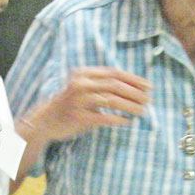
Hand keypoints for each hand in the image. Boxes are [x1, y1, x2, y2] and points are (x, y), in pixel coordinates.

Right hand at [20, 67, 150, 144]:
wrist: (45, 120)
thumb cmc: (70, 104)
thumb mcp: (84, 88)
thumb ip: (102, 85)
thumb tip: (134, 88)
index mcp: (84, 74)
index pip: (114, 73)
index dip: (133, 79)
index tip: (148, 86)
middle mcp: (80, 84)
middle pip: (114, 85)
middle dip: (134, 92)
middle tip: (148, 100)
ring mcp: (78, 101)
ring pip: (111, 101)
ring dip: (130, 106)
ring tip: (142, 111)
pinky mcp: (77, 117)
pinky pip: (103, 118)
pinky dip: (117, 119)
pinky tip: (127, 122)